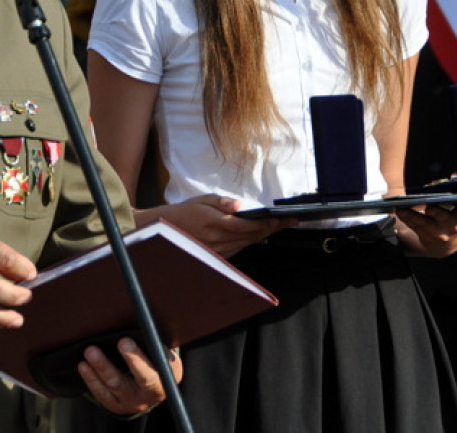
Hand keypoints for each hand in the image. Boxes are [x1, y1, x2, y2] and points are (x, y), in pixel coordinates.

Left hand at [78, 337, 182, 416]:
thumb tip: (143, 327)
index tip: (123, 341)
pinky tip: (83, 366)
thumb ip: (157, 347)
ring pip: (109, 388)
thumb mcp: (167, 355)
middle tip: (91, 350)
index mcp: (162, 383)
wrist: (162, 386)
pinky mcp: (118, 406)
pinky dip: (91, 380)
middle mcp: (146, 397)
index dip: (135, 358)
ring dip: (94, 371)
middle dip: (105, 366)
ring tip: (86, 355)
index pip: (147, 373)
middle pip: (121, 383)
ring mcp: (130, 404)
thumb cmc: (163, 362)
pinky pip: (102, 394)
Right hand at [149, 194, 295, 256]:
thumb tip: (238, 204)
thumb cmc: (184, 212)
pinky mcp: (219, 256)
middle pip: (253, 236)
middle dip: (274, 228)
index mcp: (215, 224)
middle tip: (292, 221)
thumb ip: (221, 202)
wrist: (164, 231)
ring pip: (249, 243)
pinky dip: (254, 240)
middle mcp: (219, 241)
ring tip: (282, 225)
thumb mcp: (201, 200)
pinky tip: (263, 233)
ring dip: (267, 235)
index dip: (267, 223)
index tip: (282, 218)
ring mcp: (219, 251)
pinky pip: (241, 248)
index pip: (247, 225)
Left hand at [394, 200, 456, 256]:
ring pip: (426, 224)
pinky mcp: (428, 238)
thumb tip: (434, 187)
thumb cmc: (453, 216)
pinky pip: (416, 228)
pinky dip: (408, 220)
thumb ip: (451, 197)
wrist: (450, 243)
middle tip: (429, 207)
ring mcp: (440, 234)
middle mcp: (454, 226)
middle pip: (445, 218)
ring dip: (413, 216)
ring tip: (402, 209)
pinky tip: (400, 213)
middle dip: (437, 212)